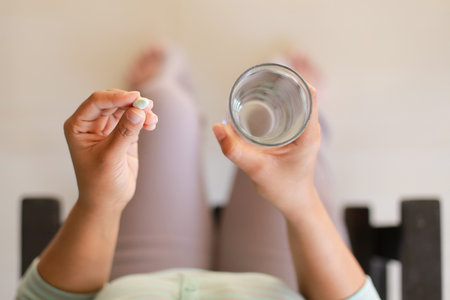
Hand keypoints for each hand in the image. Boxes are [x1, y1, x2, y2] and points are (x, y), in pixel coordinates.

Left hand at [64, 89, 157, 211]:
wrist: (108, 201)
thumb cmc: (100, 183)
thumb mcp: (111, 157)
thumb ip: (124, 132)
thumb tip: (138, 110)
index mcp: (78, 126)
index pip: (97, 102)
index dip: (116, 97)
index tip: (135, 97)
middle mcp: (92, 123)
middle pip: (113, 101)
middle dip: (130, 102)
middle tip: (147, 106)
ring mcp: (108, 128)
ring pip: (125, 108)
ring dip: (140, 110)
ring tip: (152, 118)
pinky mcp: (123, 134)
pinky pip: (134, 119)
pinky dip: (144, 118)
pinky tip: (152, 123)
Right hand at [213, 85, 319, 212]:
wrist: (294, 202)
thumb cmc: (281, 188)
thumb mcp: (256, 169)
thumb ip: (234, 150)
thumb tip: (217, 127)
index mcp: (309, 134)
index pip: (309, 95)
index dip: (292, 80)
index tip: (272, 74)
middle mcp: (311, 129)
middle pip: (301, 94)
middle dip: (281, 83)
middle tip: (257, 79)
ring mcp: (306, 131)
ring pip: (296, 101)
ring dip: (279, 92)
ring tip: (258, 85)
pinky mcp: (298, 134)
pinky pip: (291, 110)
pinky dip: (278, 102)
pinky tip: (262, 100)